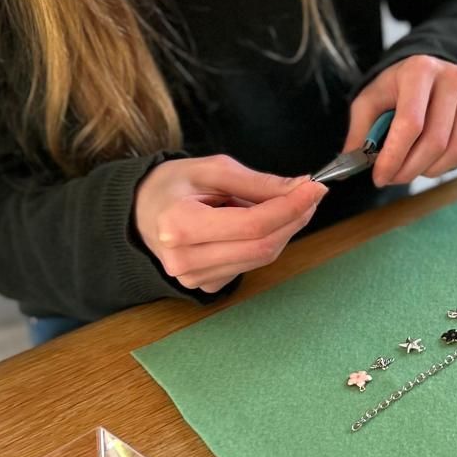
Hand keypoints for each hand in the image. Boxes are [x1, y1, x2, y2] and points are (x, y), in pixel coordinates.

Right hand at [134, 155, 326, 292]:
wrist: (142, 212)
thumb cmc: (175, 185)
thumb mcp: (212, 170)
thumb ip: (257, 182)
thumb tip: (301, 188)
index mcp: (179, 225)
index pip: (252, 225)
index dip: (290, 207)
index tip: (315, 187)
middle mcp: (184, 260)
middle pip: (262, 247)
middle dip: (294, 219)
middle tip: (310, 193)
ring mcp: (194, 278)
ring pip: (261, 258)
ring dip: (284, 230)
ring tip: (285, 203)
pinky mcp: (206, 286)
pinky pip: (251, 264)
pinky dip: (267, 242)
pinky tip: (260, 224)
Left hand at [343, 55, 456, 186]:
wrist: (434, 69)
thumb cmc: (398, 86)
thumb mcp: (371, 99)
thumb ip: (361, 131)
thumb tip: (351, 163)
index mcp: (420, 70)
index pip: (411, 123)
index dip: (394, 156)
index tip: (379, 176)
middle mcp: (453, 77)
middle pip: (435, 141)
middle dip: (409, 169)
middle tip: (391, 178)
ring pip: (456, 151)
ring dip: (428, 170)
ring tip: (410, 167)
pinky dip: (446, 165)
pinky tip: (430, 158)